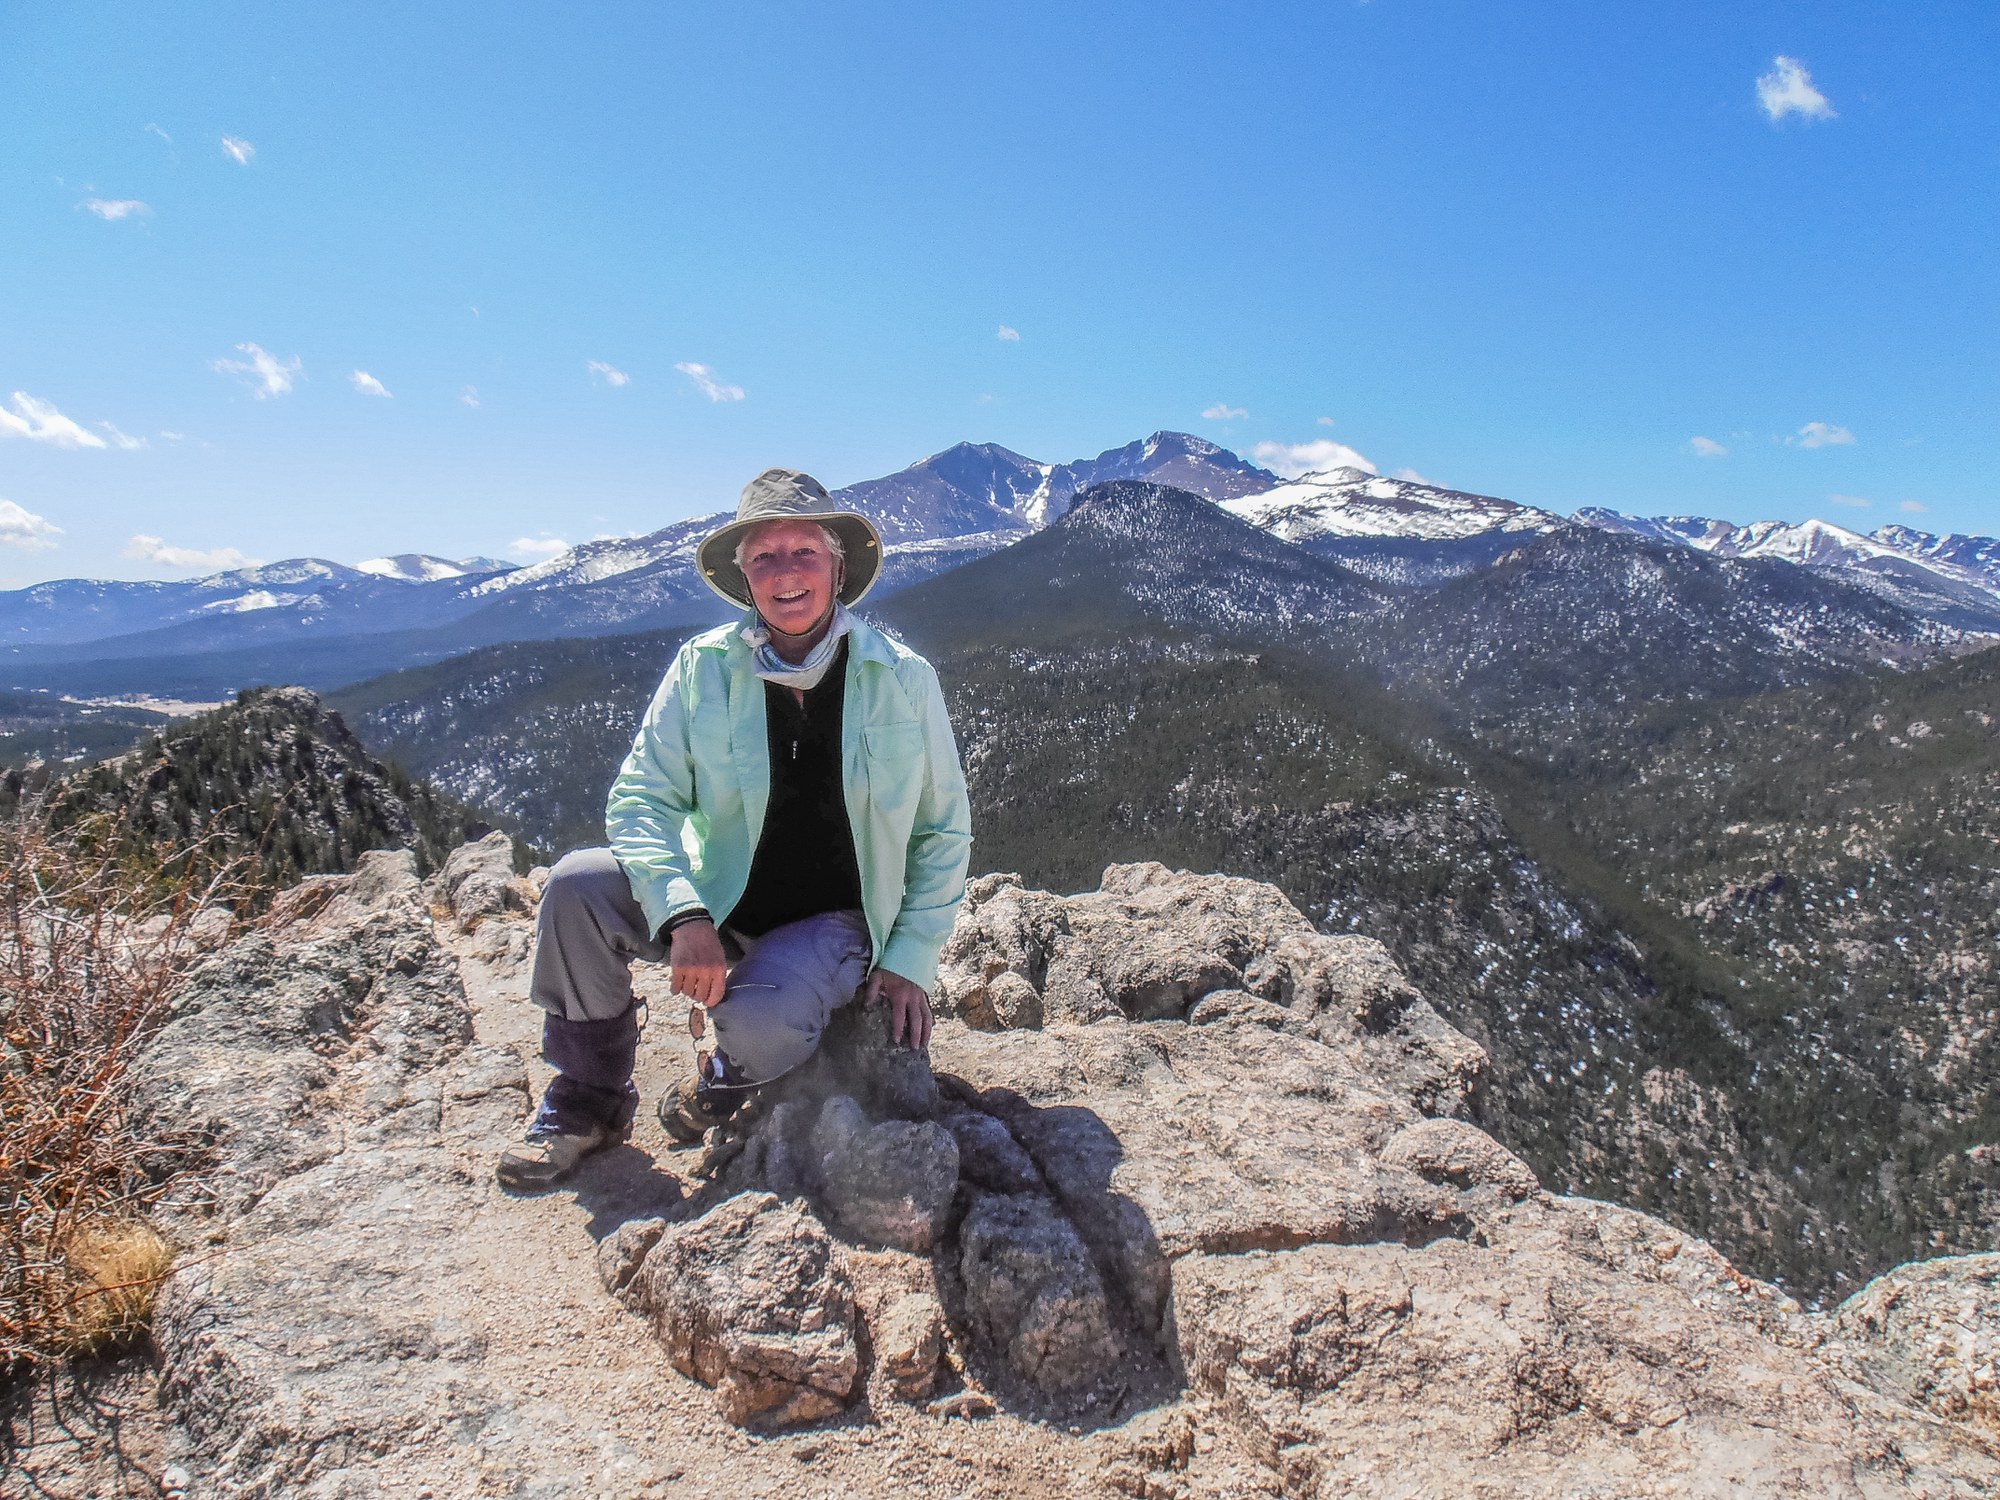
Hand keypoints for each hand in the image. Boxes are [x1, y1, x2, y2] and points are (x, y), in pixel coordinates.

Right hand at [669, 919, 727, 1036]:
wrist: (692, 927)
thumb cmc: (708, 943)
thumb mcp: (720, 958)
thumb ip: (718, 976)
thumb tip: (714, 997)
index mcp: (719, 969)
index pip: (716, 995)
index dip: (711, 1002)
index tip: (708, 1003)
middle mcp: (706, 971)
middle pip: (700, 996)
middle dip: (697, 995)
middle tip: (695, 989)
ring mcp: (691, 970)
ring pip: (687, 993)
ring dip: (686, 990)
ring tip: (688, 981)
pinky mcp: (678, 968)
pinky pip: (675, 988)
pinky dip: (675, 988)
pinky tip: (677, 983)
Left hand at [865, 967, 932, 1051]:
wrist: (908, 954)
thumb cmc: (890, 967)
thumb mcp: (877, 976)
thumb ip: (872, 991)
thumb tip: (867, 1006)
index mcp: (900, 996)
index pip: (899, 1016)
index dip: (898, 1029)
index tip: (897, 1041)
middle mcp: (913, 998)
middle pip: (917, 1020)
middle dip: (916, 1035)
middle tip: (915, 1048)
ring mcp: (921, 997)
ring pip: (927, 1017)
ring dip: (927, 1031)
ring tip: (925, 1044)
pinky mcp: (925, 994)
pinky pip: (929, 1010)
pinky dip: (930, 1021)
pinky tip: (929, 1030)